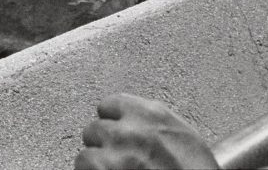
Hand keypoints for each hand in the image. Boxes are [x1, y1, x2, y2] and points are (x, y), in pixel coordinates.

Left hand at [75, 93, 219, 169]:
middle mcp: (129, 132)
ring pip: (84, 157)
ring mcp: (114, 159)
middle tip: (115, 159)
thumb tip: (138, 124)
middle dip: (102, 145)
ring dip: (95, 167)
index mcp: (150, 115)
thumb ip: (155, 123)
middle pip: (93, 129)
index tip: (114, 132)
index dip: (111, 122)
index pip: (109, 104)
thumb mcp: (183, 136)